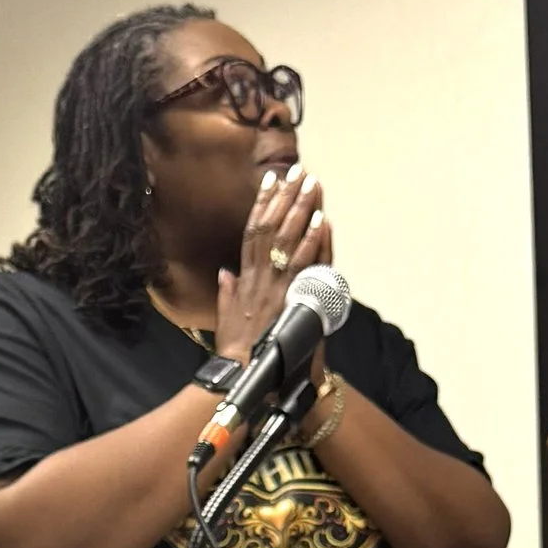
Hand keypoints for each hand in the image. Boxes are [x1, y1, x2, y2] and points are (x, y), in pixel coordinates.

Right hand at [216, 165, 332, 360]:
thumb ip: (227, 293)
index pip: (253, 232)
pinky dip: (314, 241)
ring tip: (313, 184)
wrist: (247, 376)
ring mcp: (278, 285)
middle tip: (299, 171)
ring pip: (290, 239)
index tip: (271, 180)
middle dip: (286, 197)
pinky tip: (322, 220)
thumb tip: (225, 273)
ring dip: (302, 210)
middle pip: (273, 227)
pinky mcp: (293, 299)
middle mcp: (260, 276)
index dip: (262, 204)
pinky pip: (306, 265)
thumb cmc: (238, 351)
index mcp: (245, 279)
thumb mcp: (226, 318)